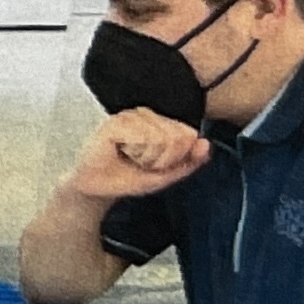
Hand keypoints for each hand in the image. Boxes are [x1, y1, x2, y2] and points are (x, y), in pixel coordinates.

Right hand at [67, 108, 210, 200]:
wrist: (97, 189)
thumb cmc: (127, 178)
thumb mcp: (166, 175)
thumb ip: (189, 162)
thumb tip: (206, 145)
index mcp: (160, 122)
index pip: (188, 135)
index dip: (174, 158)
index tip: (154, 165)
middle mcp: (145, 114)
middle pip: (177, 137)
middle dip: (162, 160)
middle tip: (140, 163)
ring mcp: (130, 116)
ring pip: (161, 138)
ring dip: (147, 158)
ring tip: (130, 159)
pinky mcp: (116, 122)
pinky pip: (143, 138)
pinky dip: (135, 153)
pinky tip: (121, 153)